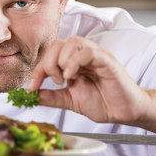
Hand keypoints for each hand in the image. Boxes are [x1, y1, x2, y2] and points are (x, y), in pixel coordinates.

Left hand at [28, 36, 149, 123]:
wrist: (124, 112)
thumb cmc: (102, 102)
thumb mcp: (69, 100)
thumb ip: (51, 97)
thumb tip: (32, 96)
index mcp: (72, 62)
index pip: (49, 55)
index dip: (37, 71)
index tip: (31, 88)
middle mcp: (82, 55)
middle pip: (57, 44)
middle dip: (48, 63)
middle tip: (54, 81)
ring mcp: (95, 55)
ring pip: (72, 42)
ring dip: (61, 61)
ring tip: (65, 79)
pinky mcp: (107, 60)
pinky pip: (88, 52)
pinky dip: (75, 62)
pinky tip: (72, 76)